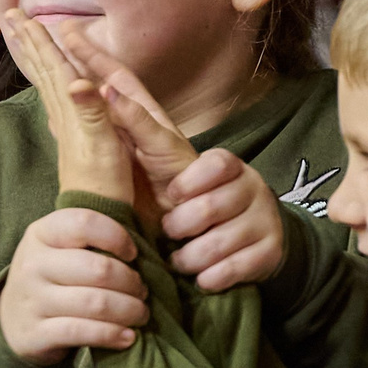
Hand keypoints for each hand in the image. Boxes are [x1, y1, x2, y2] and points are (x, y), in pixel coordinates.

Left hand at [0, 7, 138, 213]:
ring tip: (23, 39)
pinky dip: (48, 83)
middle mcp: (65, 114)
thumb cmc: (106, 183)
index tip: (21, 16)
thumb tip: (79, 82)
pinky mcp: (72, 138)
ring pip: (46, 83)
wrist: (96, 215)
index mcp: (73, 109)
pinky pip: (54, 100)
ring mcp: (66, 127)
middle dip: (29, 42)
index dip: (39, 41)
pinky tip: (47, 83)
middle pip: (43, 70)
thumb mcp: (106, 145)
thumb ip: (94, 112)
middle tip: (11, 17)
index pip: (53, 66)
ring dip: (34, 58)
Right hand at [0, 207, 147, 363]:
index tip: (132, 254)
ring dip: (128, 310)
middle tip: (142, 291)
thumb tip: (144, 251)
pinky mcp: (35, 334)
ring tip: (140, 314)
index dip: (116, 236)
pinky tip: (128, 337)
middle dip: (131, 282)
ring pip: (94, 303)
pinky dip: (112, 335)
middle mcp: (32, 264)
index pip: (84, 223)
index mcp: (40, 233)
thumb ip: (89, 241)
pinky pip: (82, 332)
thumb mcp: (57, 249)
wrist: (10, 320)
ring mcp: (32, 300)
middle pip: (97, 268)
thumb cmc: (50, 278)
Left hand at [53, 25, 284, 289]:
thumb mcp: (162, 161)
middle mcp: (252, 186)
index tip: (173, 195)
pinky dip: (209, 278)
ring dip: (189, 258)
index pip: (212, 165)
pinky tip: (202, 276)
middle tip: (170, 231)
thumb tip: (96, 88)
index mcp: (225, 163)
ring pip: (216, 246)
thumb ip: (137, 126)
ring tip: (181, 257)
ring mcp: (264, 220)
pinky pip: (232, 272)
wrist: (244, 238)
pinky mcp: (270, 253)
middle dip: (178, 228)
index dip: (186, 186)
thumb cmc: (188, 196)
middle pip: (207, 211)